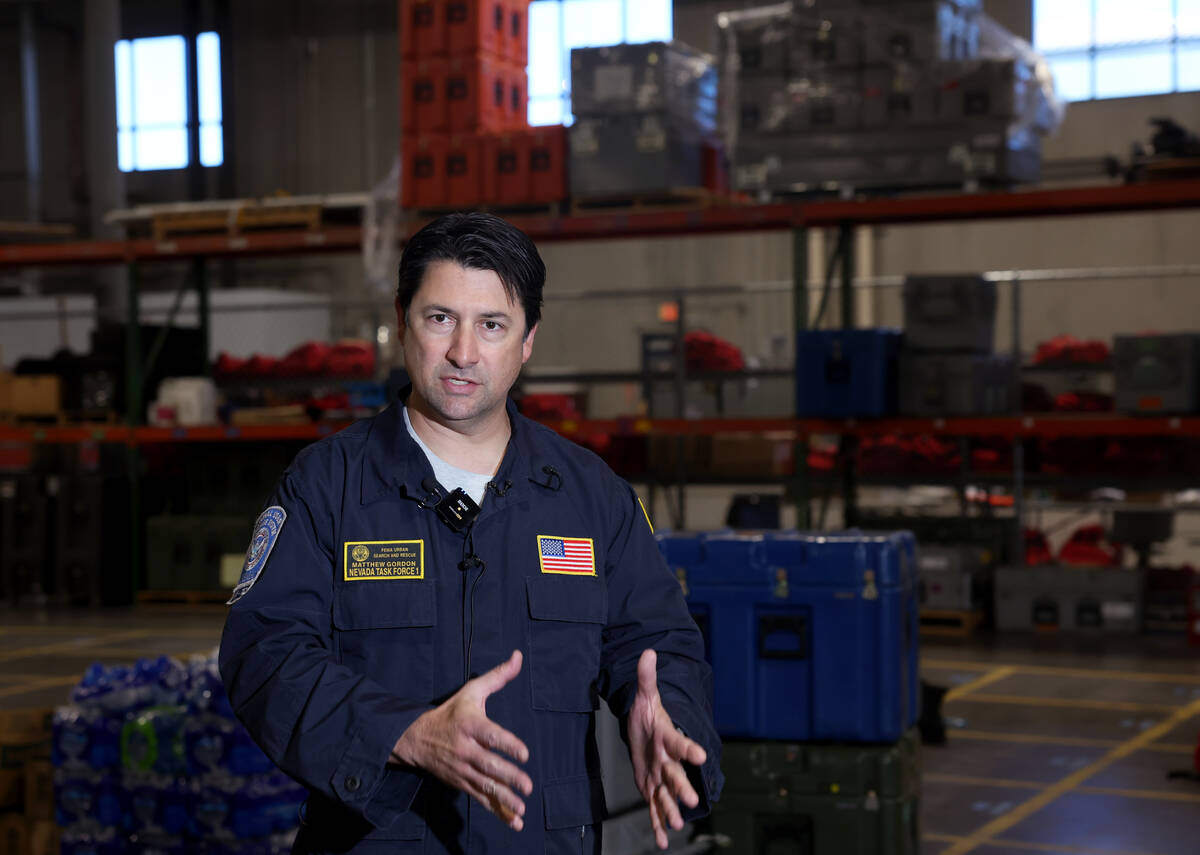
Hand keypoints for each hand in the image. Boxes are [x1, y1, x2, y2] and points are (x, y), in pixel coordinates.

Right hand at [391, 649, 532, 830]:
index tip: (524, 753)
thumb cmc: (451, 712)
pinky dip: (496, 811)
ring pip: (485, 786)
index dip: (507, 743)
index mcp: (470, 725)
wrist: (415, 738)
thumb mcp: (471, 691)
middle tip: (527, 786)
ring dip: (504, 798)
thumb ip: (497, 677)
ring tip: (521, 807)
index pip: (490, 735)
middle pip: (488, 765)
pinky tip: (514, 820)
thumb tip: (518, 656)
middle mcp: (465, 749)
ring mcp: (462, 769)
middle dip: (508, 777)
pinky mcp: (462, 783)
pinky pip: (480, 798)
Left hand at [627, 649, 707, 849]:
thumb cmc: (648, 713)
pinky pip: (654, 807)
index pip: (679, 742)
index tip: (700, 755)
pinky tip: (662, 841)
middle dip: (681, 787)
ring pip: (666, 795)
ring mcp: (660, 775)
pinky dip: (657, 824)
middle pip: (675, 774)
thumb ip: (646, 676)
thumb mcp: (645, 694)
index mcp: (667, 737)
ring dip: (670, 810)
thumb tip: (649, 652)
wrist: (646, 729)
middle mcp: (667, 759)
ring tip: (676, 826)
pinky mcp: (650, 786)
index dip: (689, 748)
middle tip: (689, 799)